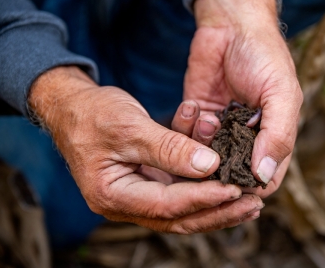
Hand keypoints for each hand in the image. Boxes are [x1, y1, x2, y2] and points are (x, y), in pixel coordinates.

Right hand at [28, 66, 263, 232]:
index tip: (236, 190)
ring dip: (216, 204)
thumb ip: (169, 148)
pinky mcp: (146, 183)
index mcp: (112, 195)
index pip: (167, 205)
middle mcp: (124, 203)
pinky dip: (202, 187)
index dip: (203, 198)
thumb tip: (209, 165)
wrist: (71, 105)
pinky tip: (226, 183)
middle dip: (218, 212)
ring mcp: (136, 195)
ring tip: (249, 201)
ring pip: (182, 209)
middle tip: (253, 205)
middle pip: (179, 217)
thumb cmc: (92, 113)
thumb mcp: (130, 127)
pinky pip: (179, 191)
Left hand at [185, 0, 302, 197]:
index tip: (235, 186)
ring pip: (207, 159)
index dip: (253, 188)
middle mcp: (247, 139)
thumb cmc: (264, 57)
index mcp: (273, 137)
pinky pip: (188, 137)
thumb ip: (278, 134)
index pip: (265, 179)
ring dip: (204, 146)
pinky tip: (196, 108)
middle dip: (221, 171)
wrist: (232, 26)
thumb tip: (263, 175)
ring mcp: (221, 130)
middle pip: (233, 175)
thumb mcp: (282, 93)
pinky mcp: (198, 117)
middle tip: (211, 159)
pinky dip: (189, 128)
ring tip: (210, 120)